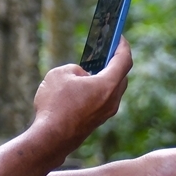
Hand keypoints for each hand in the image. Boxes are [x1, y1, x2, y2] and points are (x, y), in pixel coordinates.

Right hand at [31, 37, 132, 151]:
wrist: (52, 138)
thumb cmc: (55, 105)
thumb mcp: (60, 74)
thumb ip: (76, 69)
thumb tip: (83, 75)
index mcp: (108, 85)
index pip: (124, 60)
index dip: (123, 46)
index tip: (120, 37)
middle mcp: (112, 100)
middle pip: (121, 76)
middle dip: (115, 62)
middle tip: (107, 50)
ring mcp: (107, 113)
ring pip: (112, 90)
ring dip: (106, 77)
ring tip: (94, 67)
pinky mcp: (98, 121)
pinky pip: (104, 100)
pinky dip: (99, 90)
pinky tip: (86, 86)